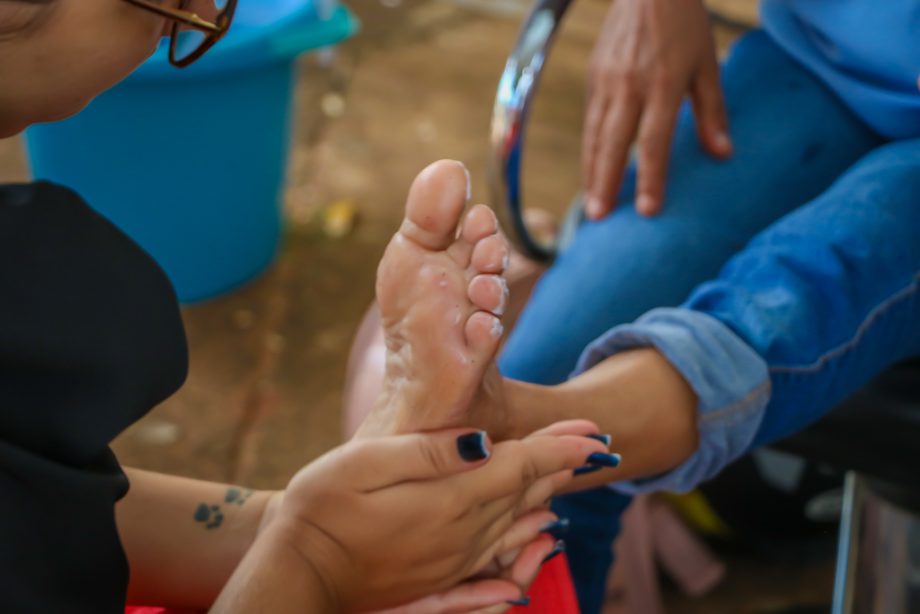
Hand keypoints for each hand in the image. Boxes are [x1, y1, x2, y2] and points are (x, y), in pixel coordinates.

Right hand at [274, 426, 606, 611]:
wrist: (298, 576)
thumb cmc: (322, 509)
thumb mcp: (367, 463)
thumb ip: (430, 453)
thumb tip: (485, 442)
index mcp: (450, 499)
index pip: (521, 465)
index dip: (560, 447)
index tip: (594, 432)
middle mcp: (463, 533)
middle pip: (527, 493)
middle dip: (563, 465)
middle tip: (594, 444)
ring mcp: (454, 559)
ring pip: (518, 523)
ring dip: (550, 495)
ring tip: (574, 474)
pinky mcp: (442, 575)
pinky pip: (501, 554)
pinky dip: (528, 536)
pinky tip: (541, 533)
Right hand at [582, 0, 730, 218]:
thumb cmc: (685, 25)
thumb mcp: (706, 64)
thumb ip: (712, 112)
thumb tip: (723, 154)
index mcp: (662, 84)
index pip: (653, 141)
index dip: (650, 178)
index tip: (647, 210)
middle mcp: (629, 86)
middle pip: (613, 144)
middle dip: (604, 183)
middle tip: (599, 218)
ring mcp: (606, 81)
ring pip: (594, 135)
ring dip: (591, 173)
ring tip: (591, 206)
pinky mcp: (593, 76)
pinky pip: (589, 120)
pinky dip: (589, 149)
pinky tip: (592, 171)